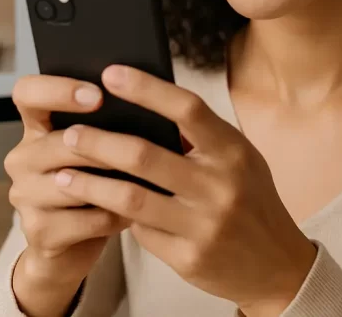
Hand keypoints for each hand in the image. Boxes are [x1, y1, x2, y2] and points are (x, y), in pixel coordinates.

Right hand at [3, 74, 130, 315]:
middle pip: (55, 142)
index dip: (58, 89)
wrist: (72, 248)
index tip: (98, 95)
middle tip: (139, 146)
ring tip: (146, 183)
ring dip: (112, 184)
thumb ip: (108, 128)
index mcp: (35, 128)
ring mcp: (25, 196)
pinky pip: (84, 221)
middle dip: (101, 145)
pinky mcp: (38, 231)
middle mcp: (22, 158)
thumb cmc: (93, 187)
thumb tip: (149, 105)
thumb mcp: (95, 152)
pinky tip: (133, 215)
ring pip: (71, 184)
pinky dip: (114, 217)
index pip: (27, 93)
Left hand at [51, 65, 317, 315]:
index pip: (186, 109)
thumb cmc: (250, 200)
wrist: (278, 266)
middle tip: (69, 134)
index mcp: (232, 151)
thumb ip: (198, 137)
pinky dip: (115, 217)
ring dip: (89, 185)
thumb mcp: (238, 159)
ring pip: (130, 198)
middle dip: (98, 142)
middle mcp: (220, 185)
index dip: (146, 88)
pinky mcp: (189, 258)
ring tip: (62, 175)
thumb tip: (140, 105)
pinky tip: (94, 207)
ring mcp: (204, 224)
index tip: (109, 74)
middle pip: (144, 155)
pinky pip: (140, 232)